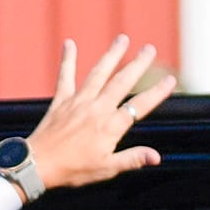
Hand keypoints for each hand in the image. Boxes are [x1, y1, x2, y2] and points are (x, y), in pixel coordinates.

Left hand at [28, 36, 177, 192]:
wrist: (38, 165)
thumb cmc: (73, 170)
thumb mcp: (106, 169)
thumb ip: (132, 159)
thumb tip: (156, 157)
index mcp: (110, 126)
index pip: (139, 106)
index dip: (156, 93)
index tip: (170, 80)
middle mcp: (97, 108)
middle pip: (122, 82)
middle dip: (138, 64)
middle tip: (150, 49)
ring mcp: (78, 101)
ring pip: (98, 73)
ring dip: (112, 55)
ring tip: (122, 39)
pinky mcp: (61, 101)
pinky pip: (65, 76)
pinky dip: (67, 60)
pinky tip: (69, 43)